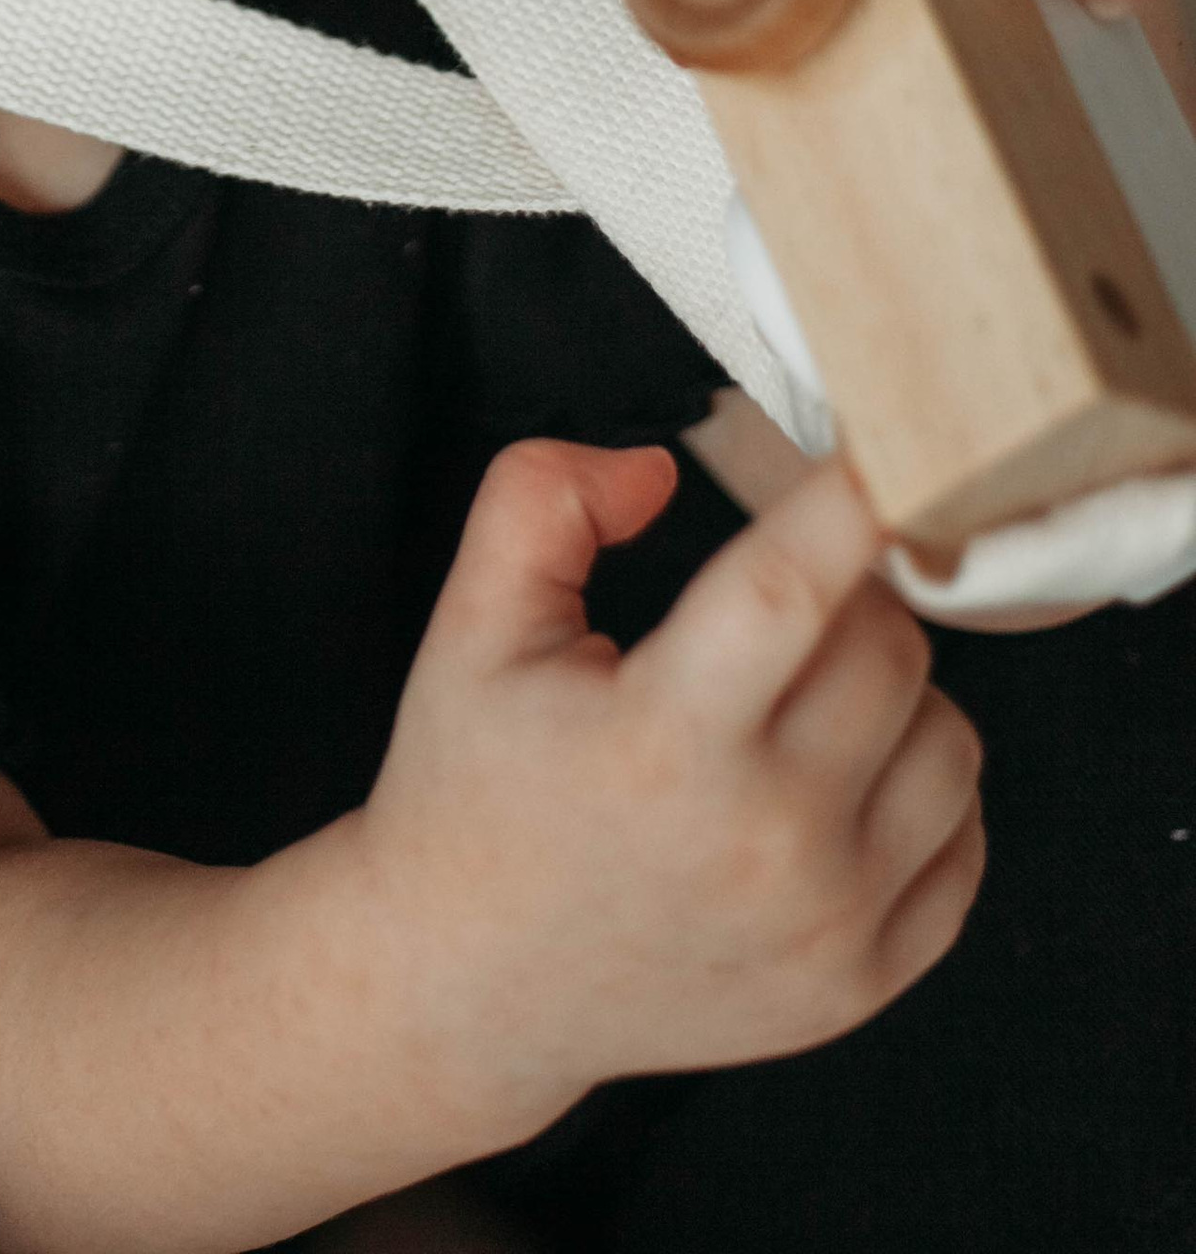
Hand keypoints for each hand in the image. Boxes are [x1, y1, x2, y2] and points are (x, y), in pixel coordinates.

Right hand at [364, 442, 982, 1128]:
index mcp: (659, 743)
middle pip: (887, 648)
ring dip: (894, 687)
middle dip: (847, 590)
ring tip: (806, 688)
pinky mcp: (863, 985)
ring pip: (949, 738)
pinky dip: (923, 787)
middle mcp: (762, 842)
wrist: (471, 983)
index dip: (844, 500)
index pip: (794, 586)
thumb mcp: (471, 625)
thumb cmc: (474, 789)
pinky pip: (964, 844)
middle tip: (784, 590)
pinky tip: (844, 771)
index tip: (869, 449)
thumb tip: (661, 470)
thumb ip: (544, 500)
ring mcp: (826, 926)